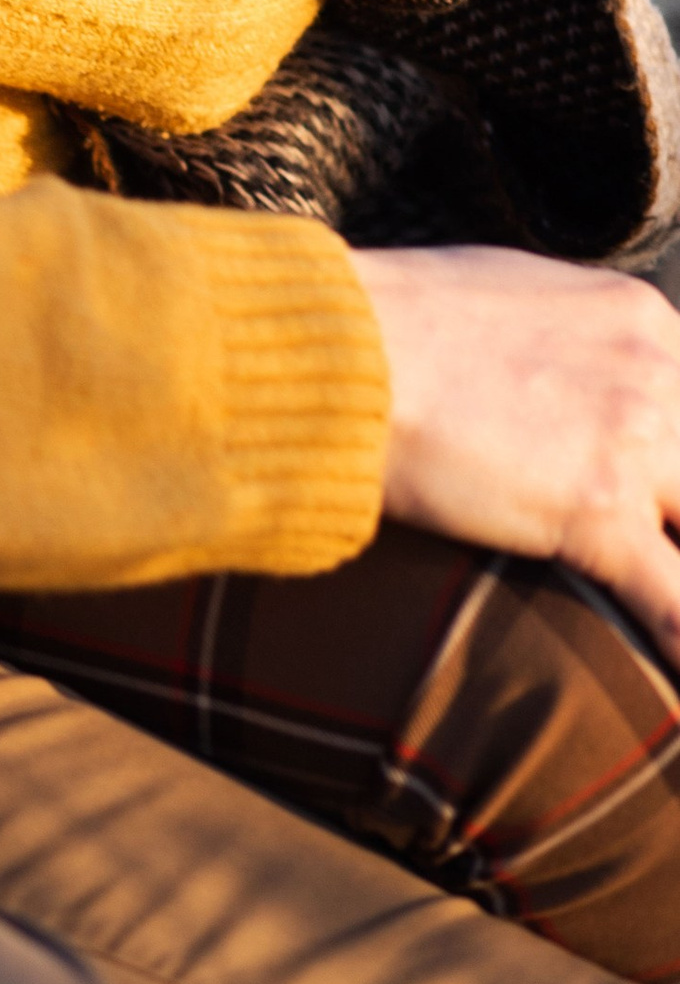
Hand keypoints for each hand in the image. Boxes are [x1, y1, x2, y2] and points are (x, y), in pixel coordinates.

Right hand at [354, 243, 679, 658]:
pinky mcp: (597, 514)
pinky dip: (676, 645)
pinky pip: (674, 607)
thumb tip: (578, 383)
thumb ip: (575, 342)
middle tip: (647, 540)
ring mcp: (632, 442)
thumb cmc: (395, 319)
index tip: (655, 502)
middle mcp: (655, 372)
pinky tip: (670, 689)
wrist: (336, 351)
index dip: (672, 463)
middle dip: (674, 514)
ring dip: (672, 560)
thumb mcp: (514, 295)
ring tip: (642, 592)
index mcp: (641, 319)